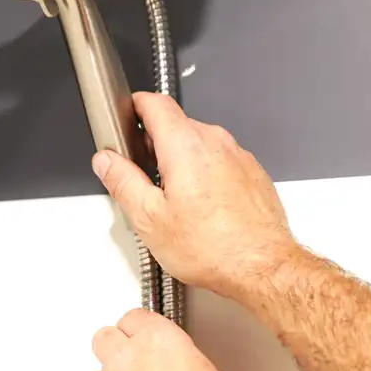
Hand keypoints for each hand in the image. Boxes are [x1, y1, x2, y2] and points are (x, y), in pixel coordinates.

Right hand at [92, 92, 296, 301]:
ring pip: (199, 146)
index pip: (154, 103)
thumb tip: (107, 161)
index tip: (125, 120)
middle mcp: (215, 142)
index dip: (134, 107)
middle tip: (143, 178)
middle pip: (176, 125)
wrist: (263, 268)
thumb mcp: (149, 218)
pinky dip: (206, 176)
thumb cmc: (214, 247)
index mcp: (185, 145)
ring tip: (174, 203)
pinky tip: (201, 210)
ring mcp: (238, 156)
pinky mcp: (251, 173)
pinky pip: (220, 163)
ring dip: (181, 163)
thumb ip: (122, 181)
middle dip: (155, 145)